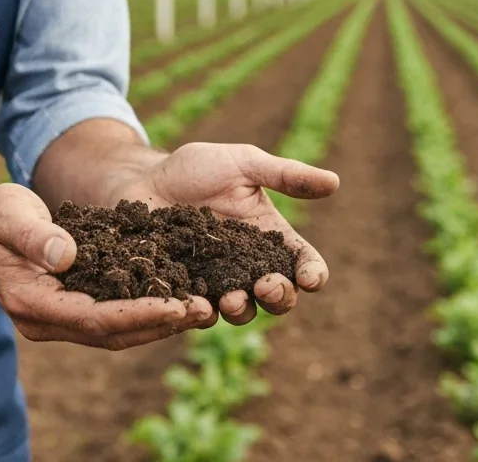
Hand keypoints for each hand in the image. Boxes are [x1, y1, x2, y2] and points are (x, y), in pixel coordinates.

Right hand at [0, 183, 218, 349]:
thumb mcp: (10, 215)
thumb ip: (35, 235)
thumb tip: (66, 254)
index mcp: (32, 302)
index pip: (93, 318)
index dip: (138, 314)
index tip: (177, 306)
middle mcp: (48, 320)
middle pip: (112, 332)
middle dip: (160, 323)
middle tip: (205, 310)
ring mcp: (61, 319)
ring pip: (118, 331)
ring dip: (161, 322)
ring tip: (204, 308)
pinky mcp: (74, 308)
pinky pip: (117, 316)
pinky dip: (149, 311)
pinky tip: (181, 298)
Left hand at [104, 142, 337, 325]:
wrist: (143, 179)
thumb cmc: (196, 168)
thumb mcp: (243, 164)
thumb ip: (285, 175)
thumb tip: (335, 182)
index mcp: (270, 237)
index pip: (302, 263)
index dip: (313, 274)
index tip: (311, 277)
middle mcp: (248, 265)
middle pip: (279, 297)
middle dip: (280, 297)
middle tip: (267, 285)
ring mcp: (216, 282)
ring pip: (242, 311)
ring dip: (243, 309)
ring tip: (231, 297)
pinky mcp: (184, 292)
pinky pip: (198, 312)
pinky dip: (202, 313)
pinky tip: (199, 305)